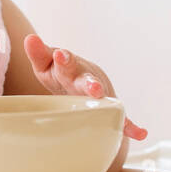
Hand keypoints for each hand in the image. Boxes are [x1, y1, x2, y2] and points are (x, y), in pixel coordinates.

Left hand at [22, 34, 147, 139]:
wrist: (84, 83)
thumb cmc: (61, 74)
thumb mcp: (47, 64)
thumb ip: (39, 53)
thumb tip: (30, 38)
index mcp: (70, 69)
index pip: (66, 63)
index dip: (64, 60)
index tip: (61, 55)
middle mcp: (86, 80)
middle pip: (87, 82)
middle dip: (90, 84)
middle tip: (93, 88)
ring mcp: (99, 95)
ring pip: (104, 100)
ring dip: (108, 103)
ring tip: (111, 107)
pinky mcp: (108, 110)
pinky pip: (121, 120)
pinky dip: (131, 126)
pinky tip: (140, 133)